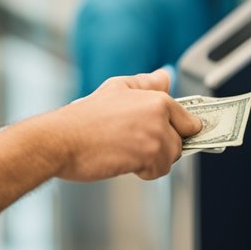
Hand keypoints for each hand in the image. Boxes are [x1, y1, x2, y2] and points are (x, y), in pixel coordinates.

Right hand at [45, 68, 203, 181]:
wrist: (62, 140)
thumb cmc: (83, 118)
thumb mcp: (115, 89)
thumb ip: (145, 84)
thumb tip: (165, 77)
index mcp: (156, 98)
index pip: (188, 120)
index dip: (177, 131)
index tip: (169, 137)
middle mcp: (160, 115)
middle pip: (179, 142)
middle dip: (161, 148)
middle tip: (132, 143)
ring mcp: (156, 136)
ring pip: (170, 158)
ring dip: (151, 161)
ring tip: (125, 152)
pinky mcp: (149, 155)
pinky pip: (159, 171)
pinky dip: (143, 172)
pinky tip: (123, 161)